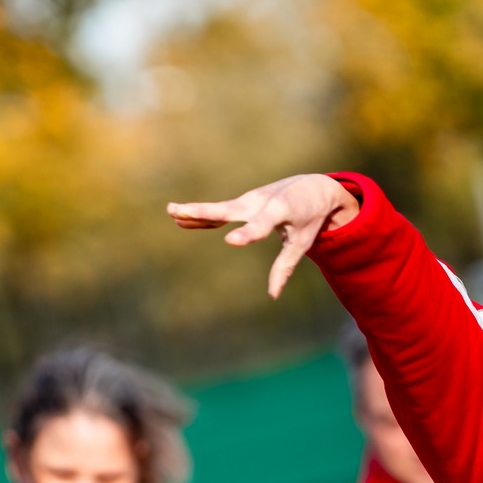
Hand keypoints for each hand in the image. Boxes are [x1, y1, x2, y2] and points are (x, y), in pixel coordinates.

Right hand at [167, 174, 362, 297]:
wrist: (312, 186)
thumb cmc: (309, 217)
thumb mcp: (303, 242)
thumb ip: (285, 266)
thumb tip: (272, 295)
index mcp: (281, 209)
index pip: (261, 224)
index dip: (247, 233)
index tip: (230, 241)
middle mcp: (261, 201)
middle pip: (228, 209)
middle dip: (203, 211)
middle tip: (178, 211)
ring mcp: (249, 200)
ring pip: (219, 209)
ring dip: (194, 211)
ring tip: (171, 212)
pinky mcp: (243, 203)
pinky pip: (219, 211)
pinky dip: (201, 214)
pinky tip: (179, 219)